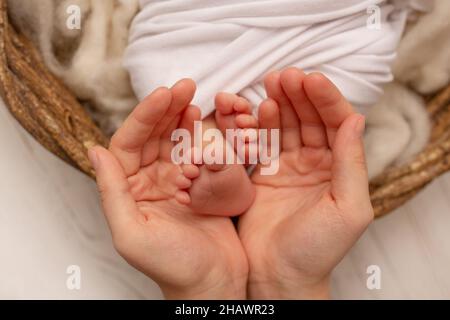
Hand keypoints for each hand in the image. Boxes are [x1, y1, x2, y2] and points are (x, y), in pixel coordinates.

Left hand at [89, 79, 247, 298]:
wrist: (213, 282)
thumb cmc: (172, 266)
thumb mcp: (132, 234)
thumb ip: (111, 193)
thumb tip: (94, 150)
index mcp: (129, 191)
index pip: (129, 143)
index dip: (145, 116)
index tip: (163, 94)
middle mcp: (149, 181)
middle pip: (153, 135)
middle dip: (166, 108)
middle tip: (184, 85)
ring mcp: (176, 180)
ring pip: (176, 139)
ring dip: (183, 116)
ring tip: (193, 97)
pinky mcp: (200, 183)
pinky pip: (198, 151)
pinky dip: (202, 135)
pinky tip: (206, 120)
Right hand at [239, 68, 373, 298]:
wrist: (278, 275)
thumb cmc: (317, 249)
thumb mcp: (348, 208)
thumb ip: (351, 164)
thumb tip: (356, 119)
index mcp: (340, 170)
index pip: (336, 124)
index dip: (325, 99)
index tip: (310, 79)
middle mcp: (316, 165)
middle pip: (310, 119)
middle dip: (300, 95)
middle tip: (285, 75)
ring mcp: (288, 168)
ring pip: (287, 126)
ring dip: (280, 104)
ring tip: (271, 83)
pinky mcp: (264, 175)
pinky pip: (264, 143)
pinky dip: (261, 126)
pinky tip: (259, 109)